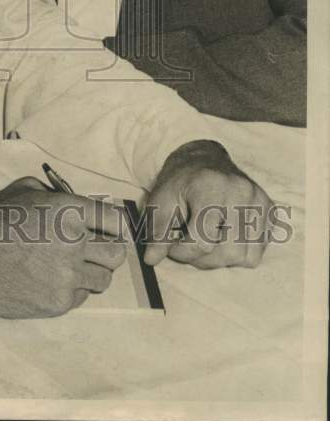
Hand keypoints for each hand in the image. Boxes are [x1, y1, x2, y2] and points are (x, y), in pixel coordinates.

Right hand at [0, 176, 125, 317]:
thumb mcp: (25, 190)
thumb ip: (59, 194)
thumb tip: (82, 205)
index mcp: (69, 210)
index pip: (117, 220)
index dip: (113, 225)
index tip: (107, 229)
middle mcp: (74, 243)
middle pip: (117, 254)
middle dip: (108, 251)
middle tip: (94, 250)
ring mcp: (67, 276)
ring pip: (103, 279)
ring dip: (91, 272)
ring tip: (68, 266)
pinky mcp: (58, 302)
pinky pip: (81, 297)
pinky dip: (71, 290)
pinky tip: (49, 280)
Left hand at [143, 140, 273, 269]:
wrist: (204, 161)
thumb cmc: (180, 182)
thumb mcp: (160, 201)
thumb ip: (157, 231)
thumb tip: (152, 259)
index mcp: (211, 187)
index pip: (202, 241)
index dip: (182, 253)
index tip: (171, 247)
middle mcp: (241, 193)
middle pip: (228, 253)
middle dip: (203, 260)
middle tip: (188, 247)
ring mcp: (259, 201)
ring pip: (246, 257)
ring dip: (222, 259)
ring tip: (205, 243)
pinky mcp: (270, 211)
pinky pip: (258, 251)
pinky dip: (239, 252)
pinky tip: (222, 237)